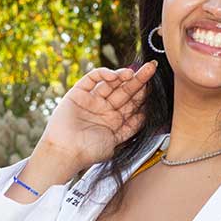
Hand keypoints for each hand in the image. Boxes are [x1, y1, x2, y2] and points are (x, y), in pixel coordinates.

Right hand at [33, 61, 157, 175]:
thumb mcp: (117, 139)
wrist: (66, 152)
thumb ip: (131, 126)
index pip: (132, 104)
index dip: (143, 95)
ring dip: (123, 76)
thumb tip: (146, 113)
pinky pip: (92, 78)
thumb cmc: (89, 152)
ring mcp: (92, 100)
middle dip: (139, 80)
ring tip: (133, 73)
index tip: (154, 86)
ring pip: (111, 83)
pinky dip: (103, 74)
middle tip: (151, 68)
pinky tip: (114, 75)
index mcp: (114, 120)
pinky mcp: (78, 92)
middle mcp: (104, 108)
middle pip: (125, 91)